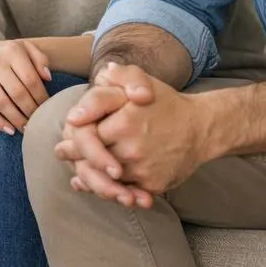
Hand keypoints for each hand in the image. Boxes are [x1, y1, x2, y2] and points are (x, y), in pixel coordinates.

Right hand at [0, 32, 51, 135]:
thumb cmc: (3, 52)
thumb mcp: (22, 47)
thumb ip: (39, 58)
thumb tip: (48, 78)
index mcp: (12, 52)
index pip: (31, 79)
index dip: (41, 97)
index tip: (47, 108)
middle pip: (18, 93)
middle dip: (31, 111)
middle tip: (38, 121)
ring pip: (2, 103)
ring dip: (17, 119)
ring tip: (27, 128)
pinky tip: (10, 129)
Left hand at [57, 63, 210, 204]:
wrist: (202, 128)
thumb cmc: (166, 103)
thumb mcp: (144, 80)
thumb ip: (119, 76)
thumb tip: (101, 74)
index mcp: (125, 122)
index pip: (85, 136)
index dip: (73, 140)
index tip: (64, 141)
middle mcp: (132, 147)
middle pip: (92, 160)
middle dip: (76, 159)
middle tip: (63, 154)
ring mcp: (143, 168)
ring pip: (106, 179)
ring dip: (91, 178)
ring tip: (79, 176)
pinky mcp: (154, 185)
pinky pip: (127, 192)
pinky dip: (113, 192)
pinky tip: (102, 187)